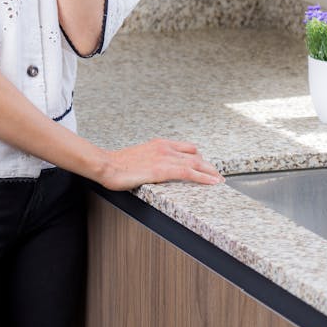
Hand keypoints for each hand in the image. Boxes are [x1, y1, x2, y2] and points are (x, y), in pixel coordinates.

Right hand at [99, 138, 223, 190]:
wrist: (106, 165)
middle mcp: (165, 147)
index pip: (187, 148)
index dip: (199, 157)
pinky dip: (203, 177)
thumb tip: (157, 169)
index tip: (206, 165)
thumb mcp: (140, 157)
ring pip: (196, 163)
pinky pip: (189, 172)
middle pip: (195, 155)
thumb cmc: (118, 164)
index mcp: (160, 143)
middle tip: (217, 175)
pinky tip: (212, 183)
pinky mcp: (162, 170)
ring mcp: (165, 158)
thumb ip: (152, 160)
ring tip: (219, 180)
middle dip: (208, 166)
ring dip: (210, 171)